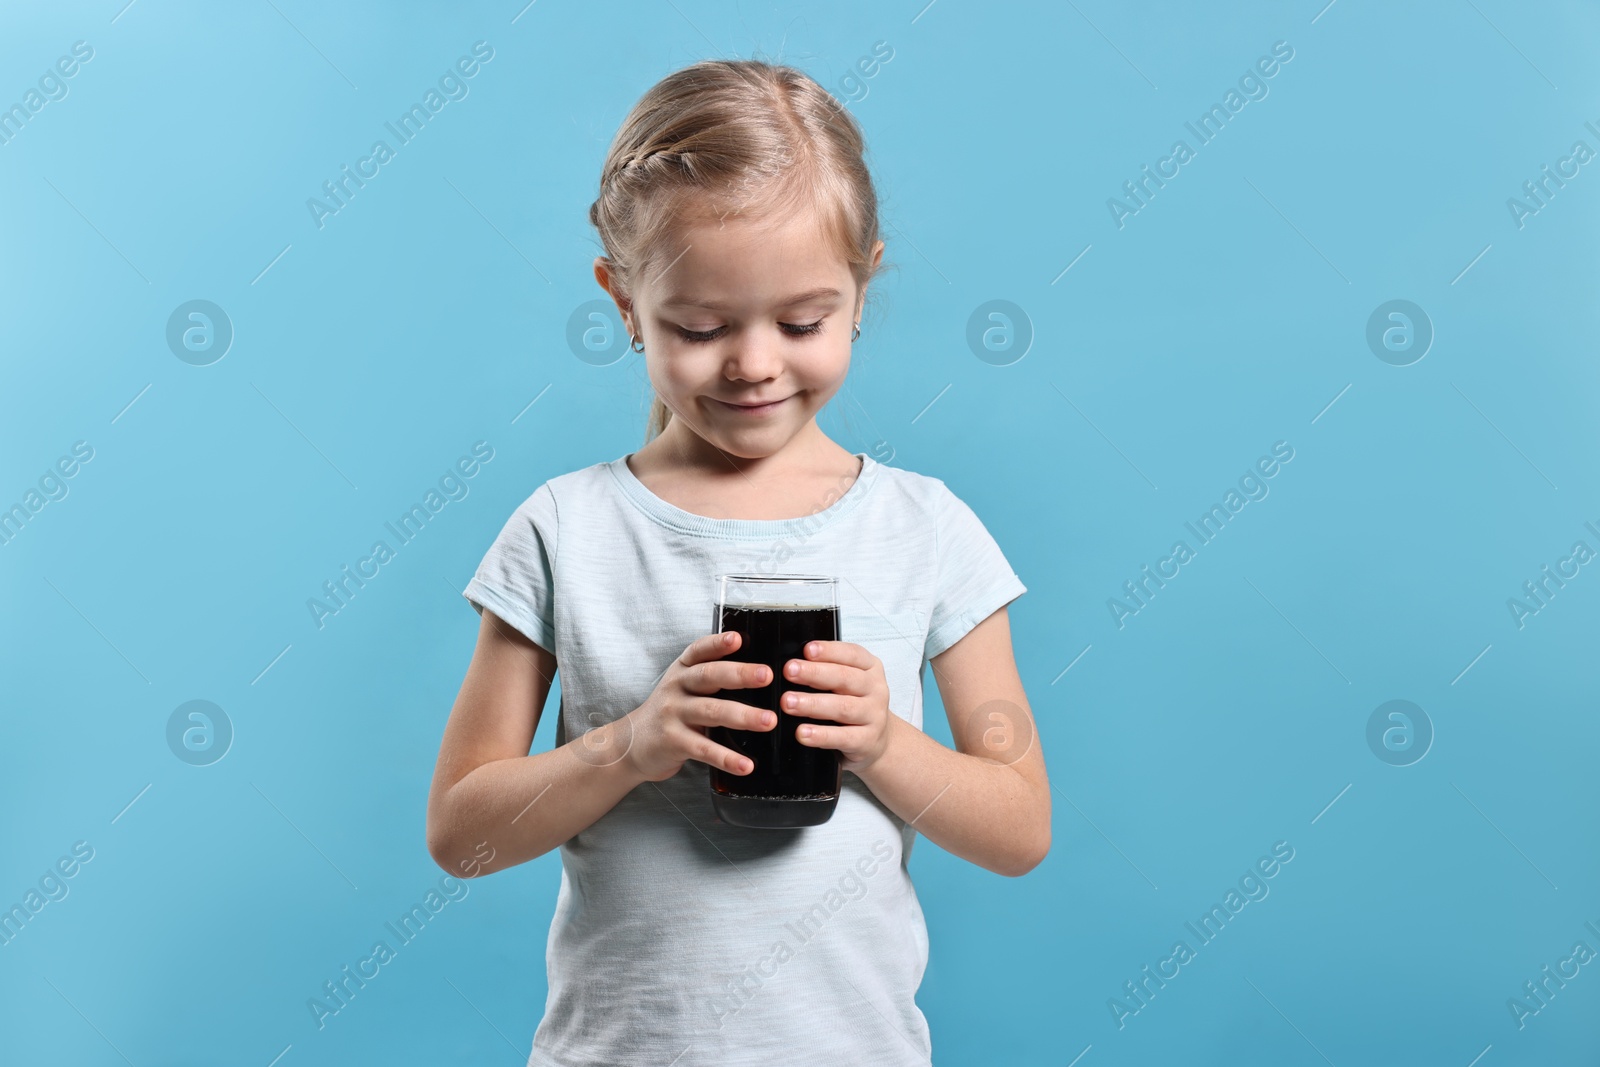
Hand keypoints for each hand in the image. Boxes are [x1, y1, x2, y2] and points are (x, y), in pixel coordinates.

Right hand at [621, 630, 776, 782]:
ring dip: (743, 716)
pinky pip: (704, 749)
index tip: (737, 638)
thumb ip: (710, 677)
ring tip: (769, 721)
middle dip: (740, 674)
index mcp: (682, 670)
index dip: (717, 643)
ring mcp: (673, 714)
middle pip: (709, 676)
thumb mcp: (683, 687)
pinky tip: (745, 765)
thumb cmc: (670, 712)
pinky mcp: (673, 742)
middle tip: (767, 675)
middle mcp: (676, 688)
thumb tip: (757, 672)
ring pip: (711, 712)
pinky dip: (726, 758)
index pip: (699, 650)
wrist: (632, 744)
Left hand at [781, 639, 893, 775]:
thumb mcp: (847, 682)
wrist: (876, 739)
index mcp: (870, 668)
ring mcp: (874, 716)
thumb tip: (794, 665)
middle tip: (789, 671)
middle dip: (814, 673)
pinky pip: (843, 737)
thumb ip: (826, 670)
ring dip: (812, 704)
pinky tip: (802, 732)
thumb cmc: (855, 704)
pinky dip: (821, 735)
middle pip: (845, 678)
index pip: (851, 654)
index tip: (807, 650)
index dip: (829, 651)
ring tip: (788, 703)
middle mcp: (875, 689)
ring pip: (842, 708)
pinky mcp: (868, 741)